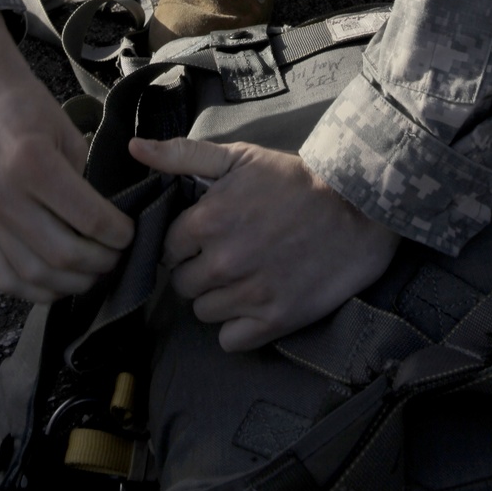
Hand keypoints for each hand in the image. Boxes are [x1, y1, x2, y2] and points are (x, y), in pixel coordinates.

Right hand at [0, 13, 132, 302]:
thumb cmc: (26, 106)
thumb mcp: (66, 133)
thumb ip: (82, 181)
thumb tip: (104, 224)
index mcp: (32, 163)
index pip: (88, 218)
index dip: (118, 234)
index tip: (130, 233)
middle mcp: (4, 195)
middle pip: (62, 255)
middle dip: (100, 263)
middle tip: (118, 256)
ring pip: (35, 275)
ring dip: (73, 283)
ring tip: (95, 272)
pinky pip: (7, 279)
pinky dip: (38, 291)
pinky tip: (61, 282)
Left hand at [130, 136, 399, 350]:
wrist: (355, 209)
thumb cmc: (293, 180)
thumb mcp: (238, 157)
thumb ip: (181, 155)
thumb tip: (135, 149)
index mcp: (205, 222)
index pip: (169, 251)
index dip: (187, 244)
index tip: (208, 237)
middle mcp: (221, 263)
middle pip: (184, 285)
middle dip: (200, 272)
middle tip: (229, 256)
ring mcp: (247, 295)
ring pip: (204, 313)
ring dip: (218, 299)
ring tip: (245, 277)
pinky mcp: (273, 321)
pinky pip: (230, 341)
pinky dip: (238, 328)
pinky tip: (254, 303)